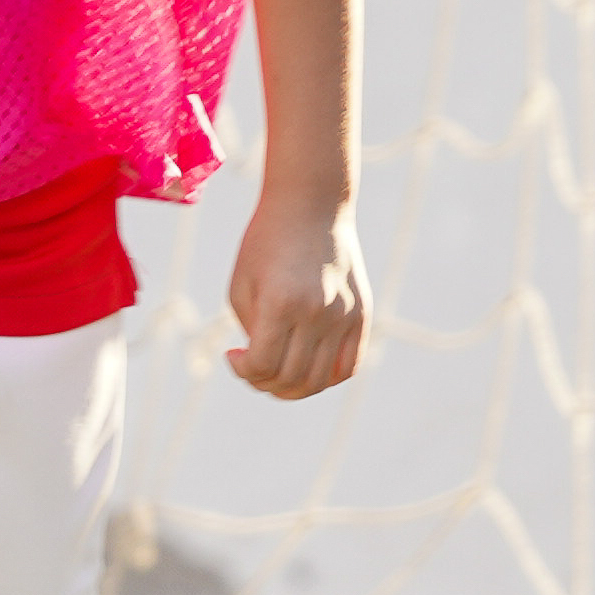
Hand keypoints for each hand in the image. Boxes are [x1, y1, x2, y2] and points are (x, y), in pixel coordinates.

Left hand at [224, 187, 368, 397]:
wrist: (310, 206)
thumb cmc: (266, 243)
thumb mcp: (242, 286)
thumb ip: (252, 333)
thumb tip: (264, 369)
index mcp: (281, 303)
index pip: (262, 366)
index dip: (242, 371)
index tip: (233, 355)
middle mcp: (317, 312)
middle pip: (291, 379)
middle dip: (264, 384)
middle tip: (253, 369)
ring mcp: (344, 315)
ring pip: (321, 380)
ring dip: (293, 388)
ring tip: (277, 373)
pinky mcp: (361, 314)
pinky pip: (349, 366)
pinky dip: (327, 378)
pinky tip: (307, 367)